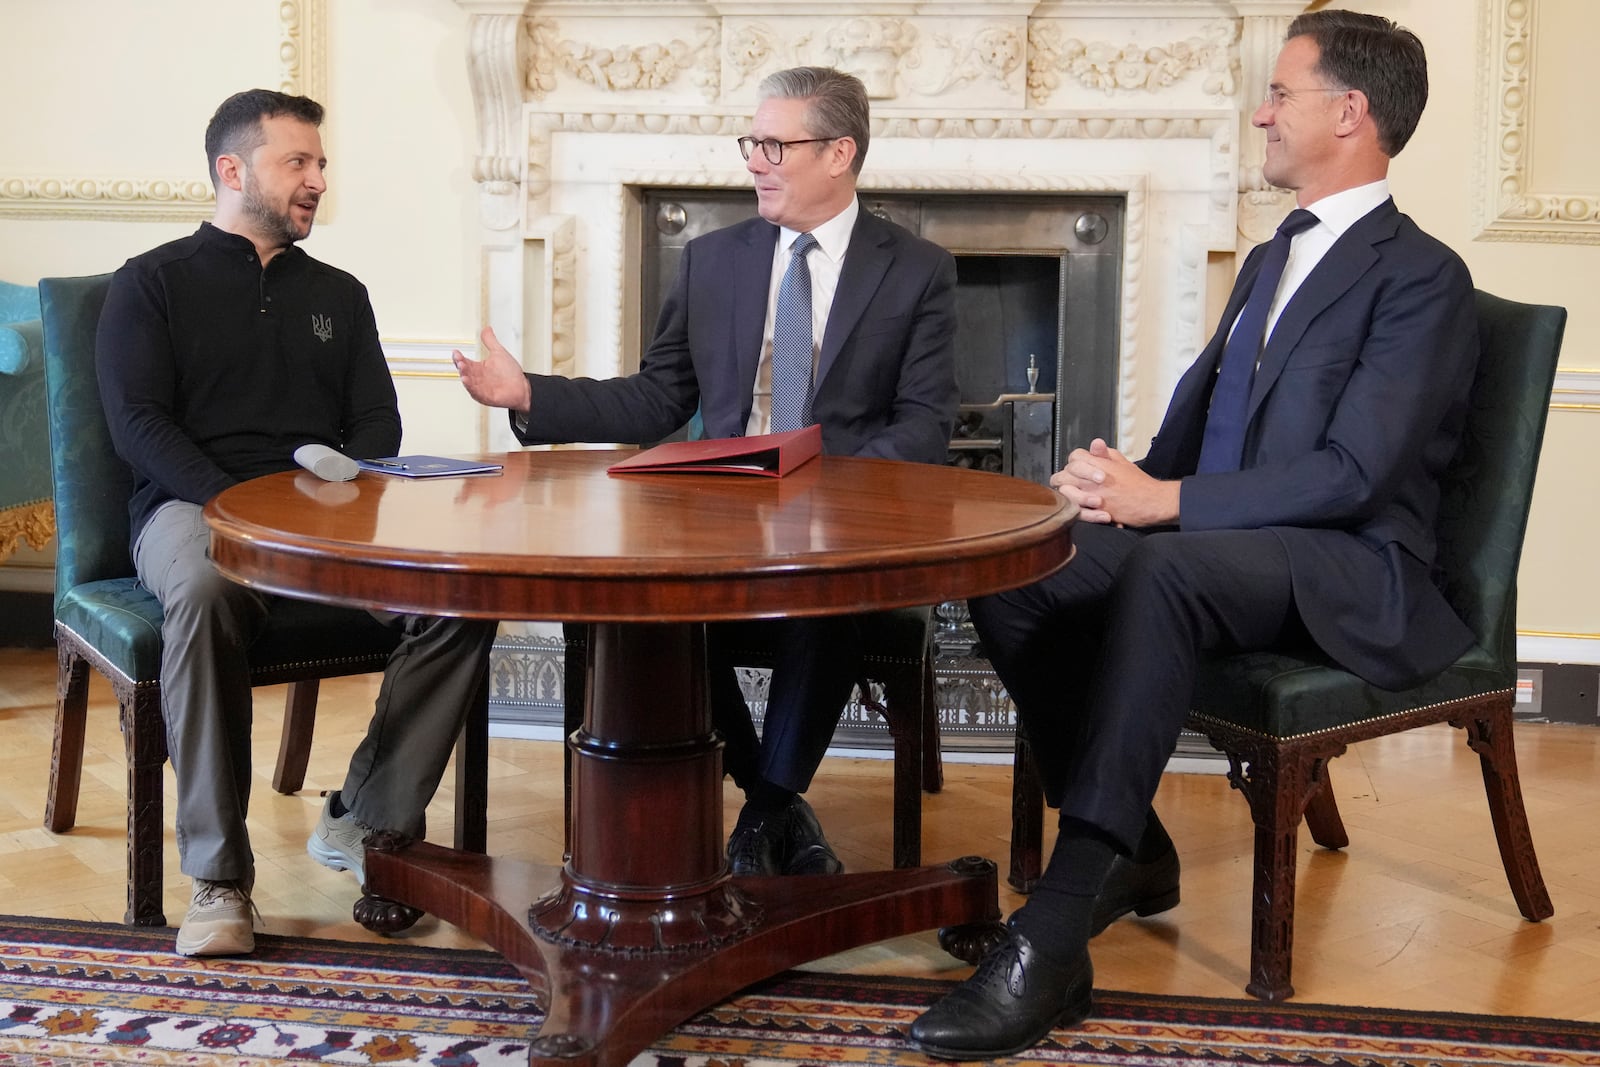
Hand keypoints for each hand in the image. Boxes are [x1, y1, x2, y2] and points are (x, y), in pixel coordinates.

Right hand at [452, 326, 532, 413]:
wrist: (522, 387)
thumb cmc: (511, 373)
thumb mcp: (498, 353)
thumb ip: (490, 341)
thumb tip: (486, 328)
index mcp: (477, 368)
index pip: (464, 361)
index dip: (459, 357)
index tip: (456, 351)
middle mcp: (477, 378)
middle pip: (465, 371)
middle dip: (461, 365)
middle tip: (459, 359)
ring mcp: (480, 388)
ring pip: (468, 382)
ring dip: (465, 376)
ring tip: (462, 370)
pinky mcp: (485, 397)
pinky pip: (476, 393)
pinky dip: (471, 388)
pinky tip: (467, 382)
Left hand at [1049, 438, 1179, 526]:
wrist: (1153, 502)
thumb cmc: (1140, 484)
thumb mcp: (1122, 462)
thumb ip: (1105, 454)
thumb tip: (1094, 444)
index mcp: (1098, 463)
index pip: (1074, 457)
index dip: (1075, 463)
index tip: (1080, 470)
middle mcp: (1092, 478)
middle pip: (1063, 475)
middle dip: (1064, 479)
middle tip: (1072, 485)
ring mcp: (1092, 494)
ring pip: (1064, 492)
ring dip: (1068, 494)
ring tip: (1077, 497)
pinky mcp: (1095, 511)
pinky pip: (1075, 510)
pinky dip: (1077, 510)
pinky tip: (1084, 508)